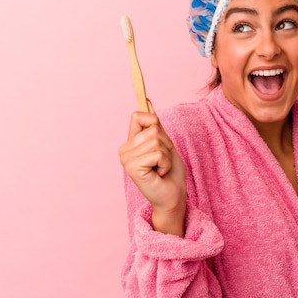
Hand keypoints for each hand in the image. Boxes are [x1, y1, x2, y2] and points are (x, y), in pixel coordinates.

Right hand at [119, 102, 185, 235]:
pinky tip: (160, 174)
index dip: (154, 122)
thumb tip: (147, 101)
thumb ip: (155, 126)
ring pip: (156, 140)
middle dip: (166, 144)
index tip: (160, 139)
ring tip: (161, 168)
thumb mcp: (164, 143)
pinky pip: (157, 153)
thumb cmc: (170, 172)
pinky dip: (165, 163)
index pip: (138, 115)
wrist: (173, 195)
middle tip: (163, 161)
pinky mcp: (132, 167)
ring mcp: (126, 158)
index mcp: (130, 142)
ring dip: (166, 155)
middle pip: (152, 128)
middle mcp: (124, 149)